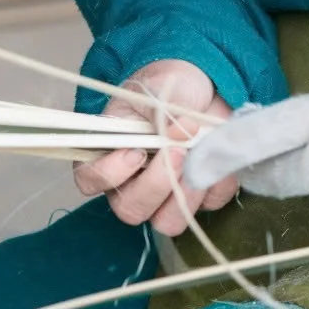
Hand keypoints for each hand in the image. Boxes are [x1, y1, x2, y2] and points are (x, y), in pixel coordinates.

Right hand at [72, 59, 237, 236]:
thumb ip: (159, 109)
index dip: (110, 174)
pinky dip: (218, 182)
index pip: (90, 180)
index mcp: (109, 152)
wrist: (204, 86)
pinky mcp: (201, 195)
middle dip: (156, 185)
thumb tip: (177, 131)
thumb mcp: (157, 87)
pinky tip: (218, 153)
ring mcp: (167, 195)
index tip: (137, 150)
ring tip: (197, 159)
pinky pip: (209, 205)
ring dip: (185, 195)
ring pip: (167, 222)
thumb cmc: (168, 87)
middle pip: (131, 210)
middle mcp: (132, 182)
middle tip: (177, 152)